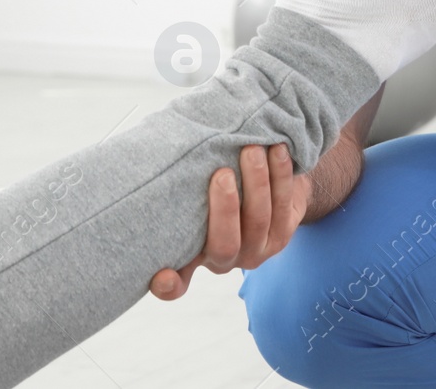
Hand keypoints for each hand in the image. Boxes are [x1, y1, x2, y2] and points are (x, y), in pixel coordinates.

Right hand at [149, 142, 311, 300]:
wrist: (265, 184)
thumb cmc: (218, 184)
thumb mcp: (194, 193)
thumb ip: (181, 188)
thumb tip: (153, 152)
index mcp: (192, 253)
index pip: (178, 281)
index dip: (169, 284)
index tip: (162, 275)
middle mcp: (223, 259)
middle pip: (224, 245)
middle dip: (225, 209)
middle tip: (222, 174)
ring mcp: (256, 250)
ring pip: (258, 220)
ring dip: (257, 182)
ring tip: (252, 150)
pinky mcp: (282, 234)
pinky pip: (282, 205)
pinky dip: (280, 175)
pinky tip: (277, 151)